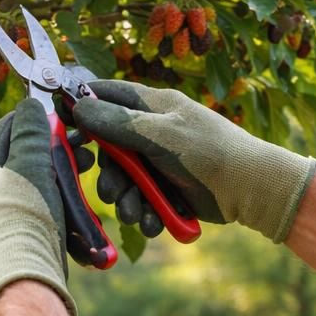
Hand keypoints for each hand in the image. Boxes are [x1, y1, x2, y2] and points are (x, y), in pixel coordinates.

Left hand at [0, 99, 75, 315]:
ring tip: (88, 169)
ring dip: (65, 176)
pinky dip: (63, 206)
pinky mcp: (20, 236)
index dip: (32, 117)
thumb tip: (30, 105)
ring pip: (37, 185)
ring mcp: (1, 217)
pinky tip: (82, 207)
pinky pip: (43, 212)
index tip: (58, 114)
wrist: (28, 276)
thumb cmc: (26, 214)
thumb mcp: (30, 163)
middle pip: (24, 158)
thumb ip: (30, 131)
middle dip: (56, 149)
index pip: (3, 130)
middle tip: (83, 146)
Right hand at [68, 79, 315, 243]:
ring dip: (127, 200)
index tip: (63, 123)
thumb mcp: (159, 133)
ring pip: (125, 180)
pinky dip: (147, 212)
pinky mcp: (168, 189)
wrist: (251, 188)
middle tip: (109, 193)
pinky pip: (144, 200)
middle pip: (110, 149)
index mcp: (152, 106)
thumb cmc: (208, 150)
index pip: (107, 94)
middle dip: (109, 176)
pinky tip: (156, 221)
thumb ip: (116, 122)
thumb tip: (77, 106)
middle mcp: (152, 131)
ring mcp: (160, 161)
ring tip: (137, 214)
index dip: (82, 106)